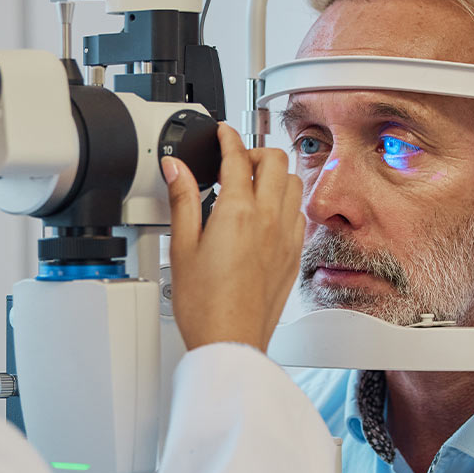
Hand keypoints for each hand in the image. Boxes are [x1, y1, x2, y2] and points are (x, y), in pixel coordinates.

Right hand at [163, 123, 303, 352]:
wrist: (230, 340)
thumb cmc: (204, 304)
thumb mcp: (181, 246)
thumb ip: (181, 199)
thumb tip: (175, 168)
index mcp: (238, 213)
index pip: (237, 157)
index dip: (227, 137)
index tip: (221, 132)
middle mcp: (269, 220)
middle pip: (275, 160)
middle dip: (255, 150)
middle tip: (236, 159)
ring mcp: (286, 237)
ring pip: (294, 183)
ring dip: (275, 174)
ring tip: (252, 184)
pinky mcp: (294, 254)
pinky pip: (298, 212)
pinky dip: (284, 200)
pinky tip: (266, 213)